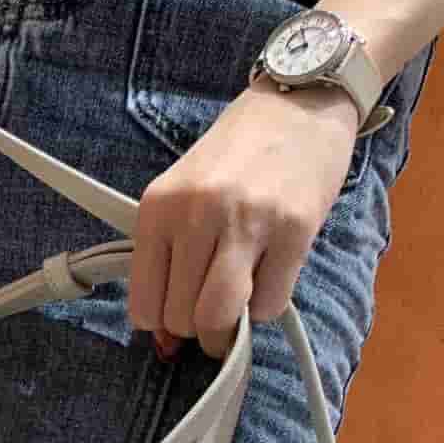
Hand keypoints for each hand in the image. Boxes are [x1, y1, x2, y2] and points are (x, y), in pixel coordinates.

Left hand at [128, 82, 360, 361]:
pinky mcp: (295, 231)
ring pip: (220, 318)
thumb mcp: (182, 193)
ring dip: (228, 331)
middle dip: (196, 329)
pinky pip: (270, 305)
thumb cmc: (235, 154)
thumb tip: (165, 337)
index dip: (161, 323)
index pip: (144, 305)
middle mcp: (197, 214)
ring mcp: (248, 222)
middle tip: (211, 311)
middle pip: (182, 318)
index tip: (177, 313)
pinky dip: (267, 306)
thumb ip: (168, 257)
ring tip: (237, 311)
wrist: (299, 105)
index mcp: (159, 208)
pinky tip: (268, 278)